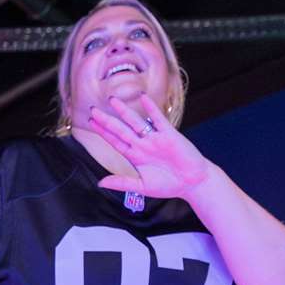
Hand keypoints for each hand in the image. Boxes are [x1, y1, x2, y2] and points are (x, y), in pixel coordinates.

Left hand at [85, 94, 212, 200]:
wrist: (193, 183)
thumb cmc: (169, 185)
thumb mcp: (142, 187)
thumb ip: (122, 183)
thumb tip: (100, 183)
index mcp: (135, 156)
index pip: (115, 142)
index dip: (103, 133)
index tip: (91, 123)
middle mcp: (143, 145)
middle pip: (121, 130)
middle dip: (107, 120)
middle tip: (93, 109)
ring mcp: (155, 138)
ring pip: (136, 122)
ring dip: (124, 111)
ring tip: (112, 100)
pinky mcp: (169, 134)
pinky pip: (158, 119)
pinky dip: (151, 108)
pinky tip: (142, 97)